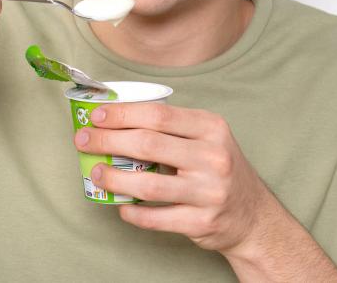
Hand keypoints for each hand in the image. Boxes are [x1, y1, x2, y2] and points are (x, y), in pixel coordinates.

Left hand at [73, 102, 273, 254]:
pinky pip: (156, 218)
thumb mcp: (207, 138)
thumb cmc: (219, 169)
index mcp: (211, 128)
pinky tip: (120, 205)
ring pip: (148, 184)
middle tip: (84, 139)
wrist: (252, 214)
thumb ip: (172, 128)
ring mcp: (208, 191)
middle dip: (108, 140)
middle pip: (148, 144)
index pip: (159, 114)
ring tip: (95, 171)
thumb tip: (117, 120)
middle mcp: (213, 157)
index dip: (122, 114)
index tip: (96, 115)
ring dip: (113, 177)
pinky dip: (132, 212)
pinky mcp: (202, 222)